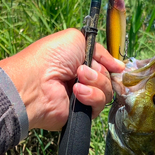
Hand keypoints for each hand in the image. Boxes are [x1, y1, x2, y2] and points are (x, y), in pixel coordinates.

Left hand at [0, 28, 124, 130]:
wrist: (35, 83)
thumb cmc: (51, 57)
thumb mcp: (76, 40)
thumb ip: (100, 50)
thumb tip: (119, 66)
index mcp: (80, 62)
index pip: (105, 65)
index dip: (110, 65)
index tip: (116, 66)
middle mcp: (82, 80)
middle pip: (108, 79)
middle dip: (99, 73)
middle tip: (81, 71)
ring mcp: (82, 98)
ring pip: (106, 92)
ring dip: (95, 83)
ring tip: (76, 82)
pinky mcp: (82, 114)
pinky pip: (99, 106)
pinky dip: (91, 97)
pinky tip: (76, 94)